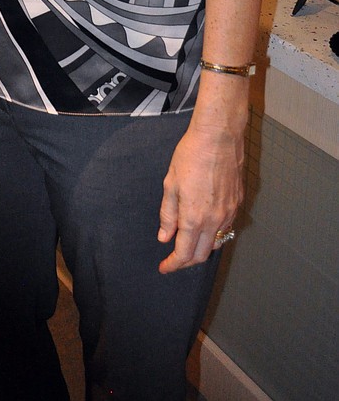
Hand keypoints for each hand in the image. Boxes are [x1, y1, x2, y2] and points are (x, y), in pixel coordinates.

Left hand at [157, 120, 244, 273]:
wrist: (219, 136)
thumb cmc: (192, 154)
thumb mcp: (170, 183)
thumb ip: (168, 214)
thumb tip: (165, 236)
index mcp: (194, 217)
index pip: (184, 253)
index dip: (173, 264)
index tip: (165, 267)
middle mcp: (215, 220)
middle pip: (203, 254)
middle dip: (187, 261)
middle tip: (174, 258)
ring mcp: (229, 213)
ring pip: (217, 242)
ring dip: (203, 248)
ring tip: (189, 241)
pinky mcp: (238, 203)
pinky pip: (226, 227)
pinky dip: (215, 233)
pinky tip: (205, 224)